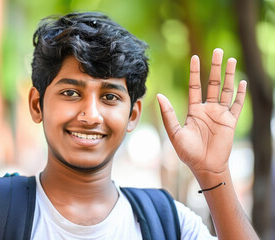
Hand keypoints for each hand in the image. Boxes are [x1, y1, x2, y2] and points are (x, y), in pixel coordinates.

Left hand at [157, 48, 245, 174]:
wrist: (203, 166)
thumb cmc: (187, 152)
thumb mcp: (174, 132)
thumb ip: (168, 114)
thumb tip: (159, 95)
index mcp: (194, 110)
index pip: (195, 86)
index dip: (195, 72)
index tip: (195, 57)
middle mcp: (208, 109)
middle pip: (213, 84)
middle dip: (215, 67)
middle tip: (217, 51)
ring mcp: (220, 115)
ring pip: (226, 91)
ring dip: (230, 76)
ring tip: (231, 60)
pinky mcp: (230, 122)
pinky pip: (237, 106)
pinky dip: (240, 94)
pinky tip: (242, 82)